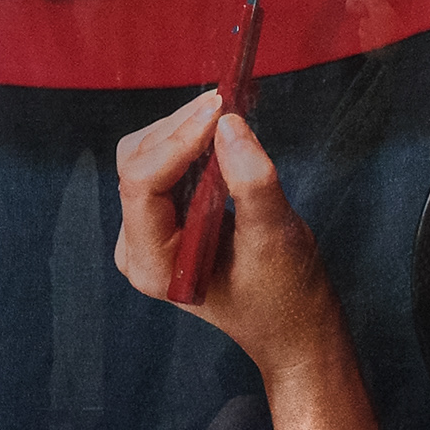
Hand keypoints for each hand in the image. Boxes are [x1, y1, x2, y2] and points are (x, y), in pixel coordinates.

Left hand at [115, 95, 336, 377]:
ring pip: (144, 158)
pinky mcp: (162, 222)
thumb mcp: (276, 238)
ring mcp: (146, 235)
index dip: (178, 141)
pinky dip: (188, 144)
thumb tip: (229, 125)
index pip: (143, 184)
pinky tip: (218, 134)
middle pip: (137, 164)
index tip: (220, 109)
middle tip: (227, 102)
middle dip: (179, 129)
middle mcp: (137, 249)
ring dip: (183, 131)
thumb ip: (251, 183)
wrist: (292, 327)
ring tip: (225, 113)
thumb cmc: (286, 295)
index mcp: (155, 265)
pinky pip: (161, 168)